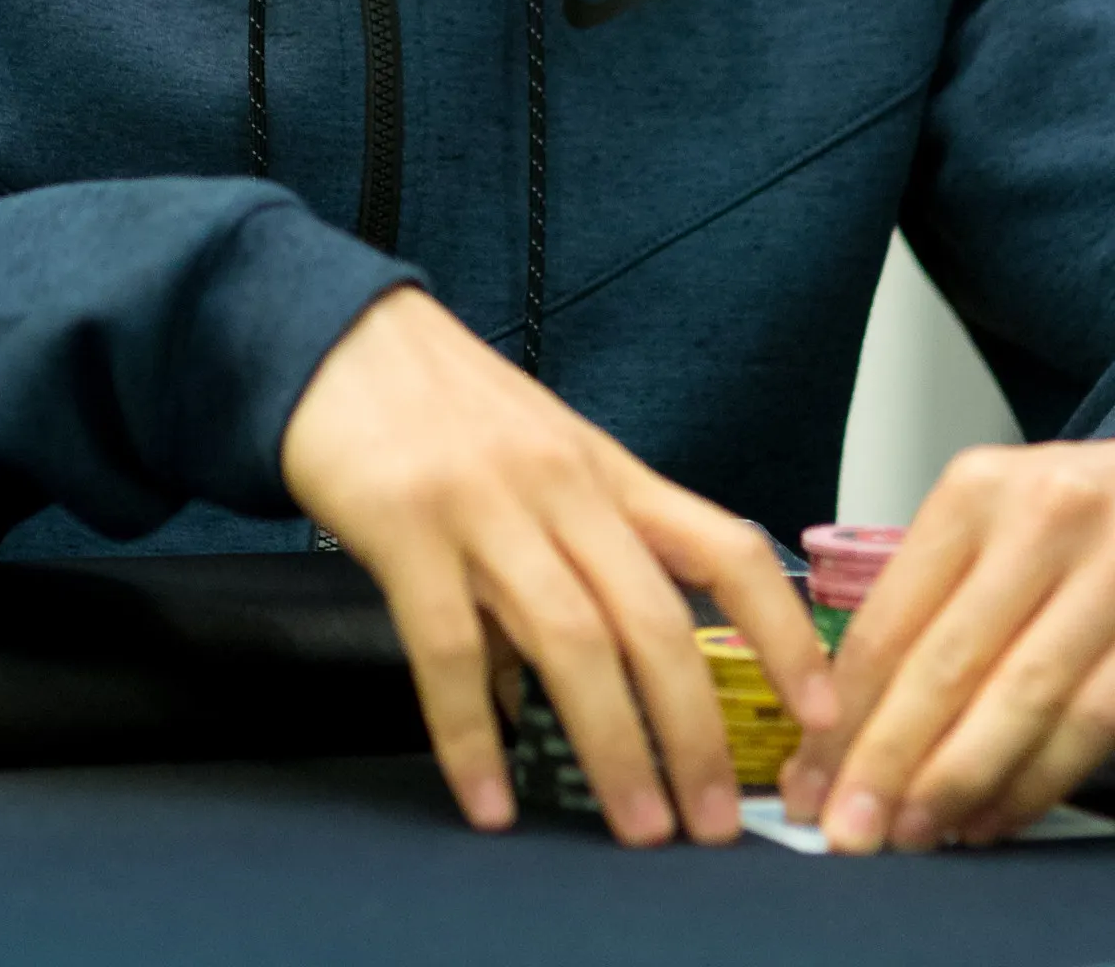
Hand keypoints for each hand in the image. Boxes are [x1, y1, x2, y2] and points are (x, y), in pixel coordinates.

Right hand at [281, 287, 833, 844]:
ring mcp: (483, 504)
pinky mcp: (404, 525)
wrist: (337, 333)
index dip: (784, 633)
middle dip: (696, 732)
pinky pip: (451, 650)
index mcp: (605, 469)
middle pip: (655, 618)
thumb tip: (581, 686)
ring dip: (613, 746)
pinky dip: (473, 736)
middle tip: (713, 822)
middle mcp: (559, 486)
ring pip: (573, 640)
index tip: (822, 712)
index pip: (725, 547)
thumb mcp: (536, 461)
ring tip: (635, 825)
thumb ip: (574, 557)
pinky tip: (489, 797)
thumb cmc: (441, 402)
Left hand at [781, 440, 1114, 850]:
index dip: (842, 713)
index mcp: (974, 494)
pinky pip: (1086, 723)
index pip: (891, 619)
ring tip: (913, 835)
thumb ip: (930, 595)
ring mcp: (1108, 579)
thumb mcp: (989, 518)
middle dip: (887, 760)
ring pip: (1019, 702)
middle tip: (848, 830)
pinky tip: (990, 817)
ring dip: (958, 782)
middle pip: (946, 665)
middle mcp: (1040, 525)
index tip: (806, 778)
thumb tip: (849, 715)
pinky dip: (1034, 781)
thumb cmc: (1065, 514)